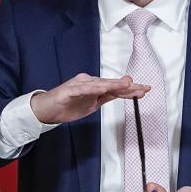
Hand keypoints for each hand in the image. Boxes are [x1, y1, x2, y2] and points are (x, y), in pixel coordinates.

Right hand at [30, 73, 149, 123]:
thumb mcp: (91, 105)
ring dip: (113, 84)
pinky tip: (102, 89)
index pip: (115, 88)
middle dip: (127, 86)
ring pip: (98, 84)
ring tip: (126, 84)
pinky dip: (93, 88)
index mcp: (93, 86)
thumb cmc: (67, 106)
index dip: (130, 89)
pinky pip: (82, 89)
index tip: (144, 90)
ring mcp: (78, 85)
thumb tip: (121, 94)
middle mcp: (87, 82)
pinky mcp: (68, 91)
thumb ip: (104, 98)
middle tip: (141, 87)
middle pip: (110, 84)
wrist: (46, 110)